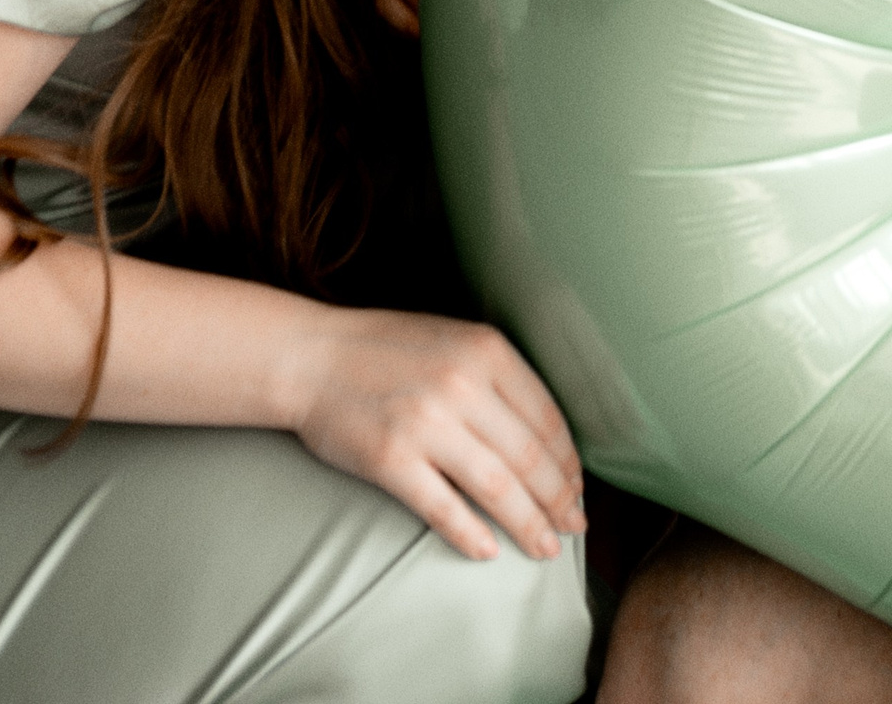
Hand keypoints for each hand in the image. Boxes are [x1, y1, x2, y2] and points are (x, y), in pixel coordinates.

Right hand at [286, 306, 586, 561]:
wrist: (313, 356)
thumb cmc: (388, 349)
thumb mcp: (455, 339)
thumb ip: (498, 377)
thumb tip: (546, 433)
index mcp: (486, 350)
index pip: (547, 417)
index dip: (568, 461)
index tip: (578, 488)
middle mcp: (462, 385)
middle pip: (530, 458)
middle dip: (559, 500)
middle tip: (574, 527)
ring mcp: (426, 424)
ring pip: (497, 489)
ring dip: (528, 525)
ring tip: (546, 548)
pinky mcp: (391, 460)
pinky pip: (444, 508)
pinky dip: (472, 535)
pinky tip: (489, 552)